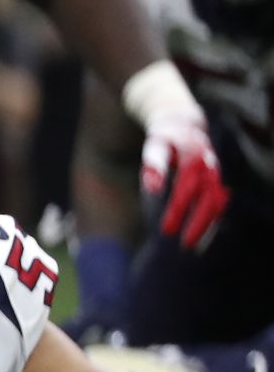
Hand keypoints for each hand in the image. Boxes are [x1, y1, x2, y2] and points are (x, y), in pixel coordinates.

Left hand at [142, 109, 228, 251]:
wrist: (183, 124)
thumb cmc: (164, 140)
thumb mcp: (155, 148)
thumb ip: (154, 166)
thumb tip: (154, 189)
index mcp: (194, 155)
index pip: (187, 188)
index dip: (178, 209)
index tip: (167, 231)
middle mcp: (209, 164)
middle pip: (207, 196)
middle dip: (197, 222)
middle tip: (184, 246)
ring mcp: (214, 172)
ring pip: (217, 201)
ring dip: (207, 224)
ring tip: (194, 247)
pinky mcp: (215, 178)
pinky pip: (218, 201)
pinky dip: (212, 219)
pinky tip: (202, 238)